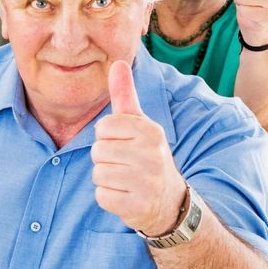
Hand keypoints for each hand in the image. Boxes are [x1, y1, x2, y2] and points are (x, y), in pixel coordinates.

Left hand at [92, 60, 188, 235]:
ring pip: (98, 174)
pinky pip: (102, 196)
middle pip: (97, 151)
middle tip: (128, 165)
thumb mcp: (139, 125)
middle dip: (106, 159)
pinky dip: (110, 198)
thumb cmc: (146, 155)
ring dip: (107, 180)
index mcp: (150, 131)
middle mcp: (152, 154)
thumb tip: (118, 62)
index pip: (102, 128)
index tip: (125, 144)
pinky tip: (128, 196)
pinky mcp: (138, 206)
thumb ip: (125, 95)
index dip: (107, 138)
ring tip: (127, 180)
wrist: (170, 201)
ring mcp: (147, 182)